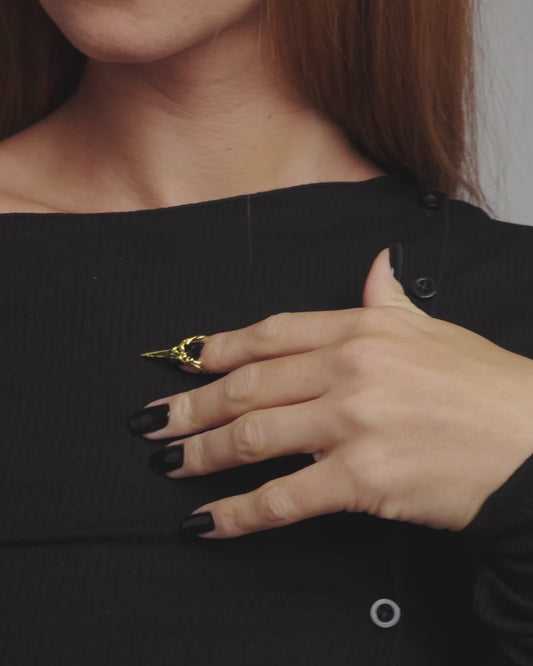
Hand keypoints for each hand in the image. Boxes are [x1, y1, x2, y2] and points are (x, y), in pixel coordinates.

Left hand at [137, 247, 532, 537]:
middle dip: (192, 404)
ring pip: (254, 435)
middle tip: (153, 421)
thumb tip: (373, 265)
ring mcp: (353, 422)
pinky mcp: (362, 478)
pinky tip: (207, 521)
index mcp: (363, 328)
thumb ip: (389, 298)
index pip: (273, 332)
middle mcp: (349, 369)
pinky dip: (237, 513)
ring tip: (167, 465)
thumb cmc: (487, 387)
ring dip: (201, 453)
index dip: (220, 348)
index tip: (186, 362)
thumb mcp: (434, 329)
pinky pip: (283, 497)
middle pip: (249, 384)